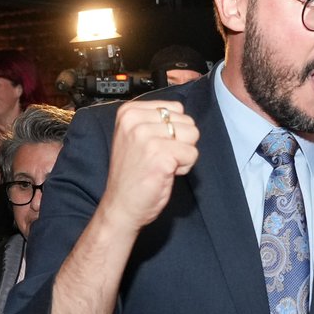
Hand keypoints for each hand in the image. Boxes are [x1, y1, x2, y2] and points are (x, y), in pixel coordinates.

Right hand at [100, 100, 199, 233]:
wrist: (121, 205)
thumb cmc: (132, 174)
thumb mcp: (134, 136)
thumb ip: (154, 121)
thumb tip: (183, 115)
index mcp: (129, 113)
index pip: (175, 108)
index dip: (173, 129)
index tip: (154, 145)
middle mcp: (135, 121)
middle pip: (186, 121)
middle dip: (180, 141)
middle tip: (159, 158)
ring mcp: (147, 138)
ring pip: (192, 135)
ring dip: (183, 153)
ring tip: (163, 164)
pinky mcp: (160, 155)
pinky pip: (192, 154)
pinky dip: (184, 167)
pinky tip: (165, 174)